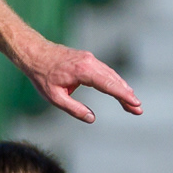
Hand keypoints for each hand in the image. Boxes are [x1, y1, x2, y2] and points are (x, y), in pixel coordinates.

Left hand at [22, 40, 142, 125]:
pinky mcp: (88, 59)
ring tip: (132, 103)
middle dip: (127, 95)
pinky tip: (120, 90)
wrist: (34, 53)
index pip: (108, 84)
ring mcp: (90, 59)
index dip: (123, 95)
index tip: (135, 103)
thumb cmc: (42, 76)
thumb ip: (74, 109)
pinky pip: (105, 71)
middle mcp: (90, 62)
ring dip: (122, 88)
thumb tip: (91, 118)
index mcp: (83, 71)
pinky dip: (114, 81)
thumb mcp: (55, 98)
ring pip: (111, 75)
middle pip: (114, 80)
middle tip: (138, 109)